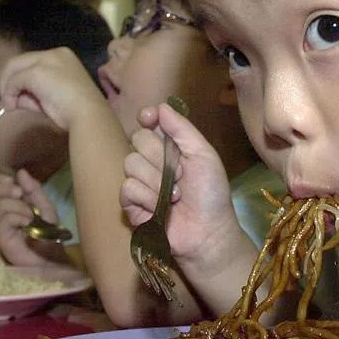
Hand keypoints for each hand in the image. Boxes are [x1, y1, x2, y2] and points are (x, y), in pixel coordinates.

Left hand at [0, 48, 106, 130]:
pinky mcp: (36, 71)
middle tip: (8, 101)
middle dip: (9, 81)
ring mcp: (45, 60)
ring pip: (14, 68)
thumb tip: (16, 99)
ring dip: (8, 88)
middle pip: (20, 62)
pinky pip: (15, 80)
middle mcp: (54, 53)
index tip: (19, 97)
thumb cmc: (77, 109)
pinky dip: (9, 93)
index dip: (21, 79)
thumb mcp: (53, 97)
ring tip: (11, 106)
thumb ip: (35, 94)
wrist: (88, 114)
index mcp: (63, 57)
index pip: (33, 63)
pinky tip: (12, 106)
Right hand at [0, 170, 68, 266]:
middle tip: (20, 193)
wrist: (52, 259)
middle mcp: (4, 214)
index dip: (3, 181)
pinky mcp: (1, 237)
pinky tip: (27, 224)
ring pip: (1, 205)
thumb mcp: (45, 208)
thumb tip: (20, 172)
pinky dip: (18, 217)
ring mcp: (0, 226)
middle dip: (7, 188)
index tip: (17, 183)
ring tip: (31, 217)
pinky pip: (4, 219)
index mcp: (14, 205)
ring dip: (19, 207)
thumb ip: (34, 190)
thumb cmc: (49, 236)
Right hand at [120, 102, 257, 313]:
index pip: (149, 122)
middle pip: (138, 139)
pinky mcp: (131, 204)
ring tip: (175, 196)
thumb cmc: (211, 194)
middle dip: (160, 156)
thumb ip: (183, 130)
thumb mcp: (204, 155)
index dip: (147, 117)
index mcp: (171, 147)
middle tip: (180, 174)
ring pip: (131, 163)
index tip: (149, 118)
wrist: (207, 232)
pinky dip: (147, 198)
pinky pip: (127, 188)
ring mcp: (140, 182)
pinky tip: (161, 209)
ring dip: (157, 181)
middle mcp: (153, 161)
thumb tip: (161, 105)